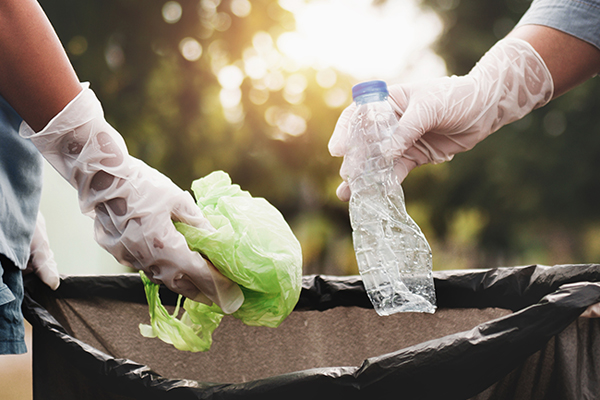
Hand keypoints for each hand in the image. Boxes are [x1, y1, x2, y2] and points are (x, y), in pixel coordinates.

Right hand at [20, 84, 243, 313]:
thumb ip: (196, 221)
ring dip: (178, 283)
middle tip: (215, 296)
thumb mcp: (177, 199)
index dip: (216, 284)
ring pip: (159, 277)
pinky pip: (143, 266)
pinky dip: (159, 269)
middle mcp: (148, 259)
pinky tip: (165, 265)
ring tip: (193, 285)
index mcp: (166, 247)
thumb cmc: (141, 184)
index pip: (198, 273)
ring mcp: (130, 258)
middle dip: (199, 291)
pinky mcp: (117, 251)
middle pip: (179, 283)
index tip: (230, 293)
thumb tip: (213, 234)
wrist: (100, 177)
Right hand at [330, 37, 553, 200]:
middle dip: (353, 161)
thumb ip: (407, 129)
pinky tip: (375, 196)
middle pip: (363, 143)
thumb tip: (386, 153)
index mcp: (387, 102)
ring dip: (363, 178)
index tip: (338, 150)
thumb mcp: (429, 107)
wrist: (485, 109)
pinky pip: (395, 172)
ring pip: (376, 161)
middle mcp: (389, 123)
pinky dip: (386, 184)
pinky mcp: (413, 157)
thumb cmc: (455, 96)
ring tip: (347, 195)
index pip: (357, 116)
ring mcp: (400, 141)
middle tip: (348, 176)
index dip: (344, 132)